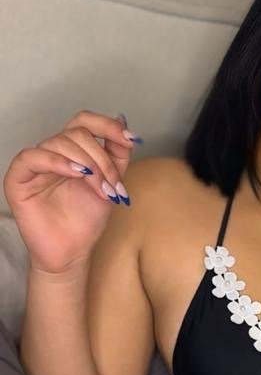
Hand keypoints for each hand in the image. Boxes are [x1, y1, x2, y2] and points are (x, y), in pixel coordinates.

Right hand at [3, 110, 138, 273]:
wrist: (71, 252)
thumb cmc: (86, 221)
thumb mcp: (110, 184)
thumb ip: (117, 157)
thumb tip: (125, 128)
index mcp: (72, 152)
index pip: (84, 122)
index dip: (106, 125)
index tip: (129, 139)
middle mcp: (53, 153)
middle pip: (77, 133)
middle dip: (102, 158)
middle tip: (113, 185)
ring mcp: (34, 164)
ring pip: (60, 142)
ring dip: (87, 163)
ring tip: (100, 188)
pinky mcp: (18, 178)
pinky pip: (32, 157)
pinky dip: (57, 161)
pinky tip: (76, 174)